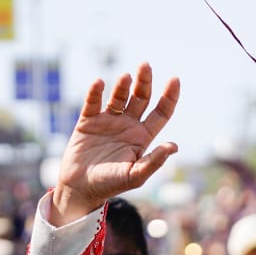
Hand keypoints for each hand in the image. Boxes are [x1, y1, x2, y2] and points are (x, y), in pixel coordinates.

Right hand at [51, 63, 180, 224]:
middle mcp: (128, 126)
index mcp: (143, 137)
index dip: (169, 96)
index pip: (161, 112)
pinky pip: (92, 102)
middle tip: (146, 65)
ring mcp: (108, 121)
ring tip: (126, 77)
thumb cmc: (110, 185)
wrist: (80, 188)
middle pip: (141, 98)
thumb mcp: (135, 176)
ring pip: (118, 97)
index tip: (175, 79)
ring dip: (122, 86)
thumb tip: (174, 146)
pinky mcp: (88, 121)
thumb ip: (154, 161)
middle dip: (145, 82)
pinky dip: (95, 92)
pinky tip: (99, 83)